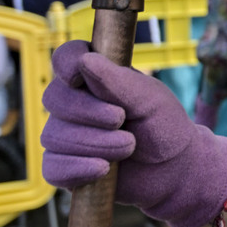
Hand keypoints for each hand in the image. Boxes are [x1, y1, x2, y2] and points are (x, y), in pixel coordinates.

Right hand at [41, 41, 226, 226]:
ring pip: (54, 136)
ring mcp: (65, 135)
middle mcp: (73, 103)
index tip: (78, 76)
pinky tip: (103, 168)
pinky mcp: (63, 167)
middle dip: (89, 112)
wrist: (174, 167)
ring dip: (96, 143)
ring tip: (129, 146)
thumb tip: (85, 60)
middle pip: (55, 98)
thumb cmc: (163, 126)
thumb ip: (119, 82)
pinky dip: (78, 168)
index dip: (66, 63)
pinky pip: (53, 168)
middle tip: (122, 120)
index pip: (66, 58)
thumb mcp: (149, 99)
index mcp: (94, 77)